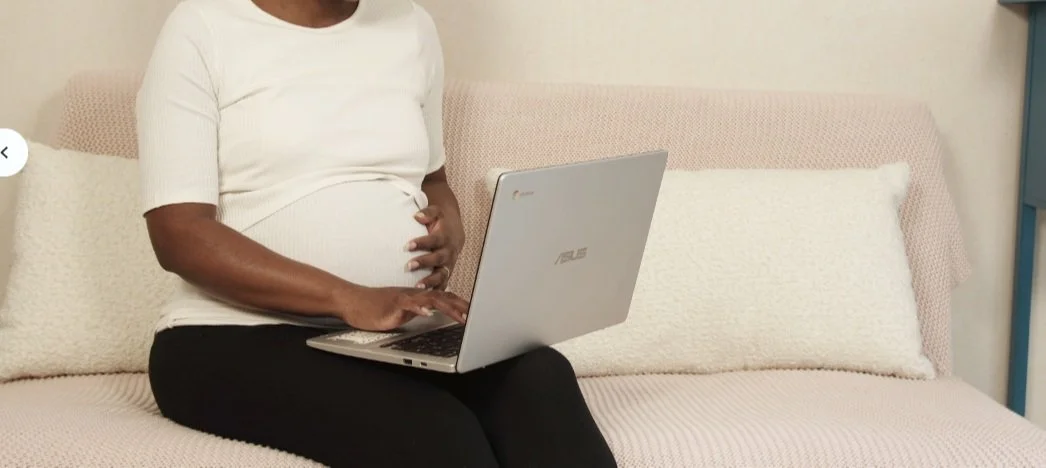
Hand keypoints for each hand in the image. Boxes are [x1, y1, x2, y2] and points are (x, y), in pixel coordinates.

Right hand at [336, 286, 469, 331]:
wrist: (353, 301)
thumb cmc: (375, 307)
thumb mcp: (401, 312)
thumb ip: (416, 310)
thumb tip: (431, 314)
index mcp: (417, 297)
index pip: (443, 298)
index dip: (460, 304)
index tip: (475, 312)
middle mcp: (414, 294)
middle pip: (443, 297)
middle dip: (461, 306)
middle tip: (477, 316)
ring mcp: (405, 297)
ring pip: (431, 298)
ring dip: (448, 308)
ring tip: (462, 316)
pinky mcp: (393, 303)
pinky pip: (409, 303)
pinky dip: (419, 307)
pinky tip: (428, 313)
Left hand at [407, 205, 464, 289]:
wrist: (454, 232)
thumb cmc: (440, 223)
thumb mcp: (436, 213)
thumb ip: (427, 214)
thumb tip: (417, 216)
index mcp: (444, 237)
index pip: (434, 240)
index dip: (422, 243)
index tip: (408, 246)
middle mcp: (448, 252)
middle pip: (437, 259)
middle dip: (424, 263)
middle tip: (408, 266)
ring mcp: (448, 265)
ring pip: (442, 274)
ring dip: (430, 281)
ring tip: (418, 286)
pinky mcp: (447, 274)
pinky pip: (443, 285)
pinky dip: (436, 292)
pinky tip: (426, 299)